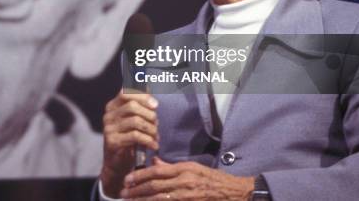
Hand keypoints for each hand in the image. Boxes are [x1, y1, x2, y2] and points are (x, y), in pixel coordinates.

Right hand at [100, 90, 158, 197]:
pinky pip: (135, 136)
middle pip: (132, 106)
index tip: (155, 105)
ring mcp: (109, 128)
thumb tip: (149, 87)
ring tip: (156, 136)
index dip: (142, 96)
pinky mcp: (112, 141)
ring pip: (135, 121)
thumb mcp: (133, 121)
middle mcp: (108, 115)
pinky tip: (154, 145)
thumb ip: (139, 106)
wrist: (116, 165)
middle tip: (157, 124)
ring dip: (151, 129)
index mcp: (113, 106)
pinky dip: (148, 140)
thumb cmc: (128, 139)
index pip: (125, 92)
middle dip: (149, 114)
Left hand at [120, 157, 254, 200]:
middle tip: (124, 193)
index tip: (128, 179)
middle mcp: (185, 182)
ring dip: (143, 200)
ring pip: (159, 199)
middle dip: (137, 190)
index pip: (156, 172)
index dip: (140, 175)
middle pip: (155, 187)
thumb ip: (171, 167)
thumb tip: (154, 162)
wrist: (234, 193)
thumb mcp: (193, 167)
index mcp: (184, 169)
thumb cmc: (213, 179)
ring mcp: (188, 196)